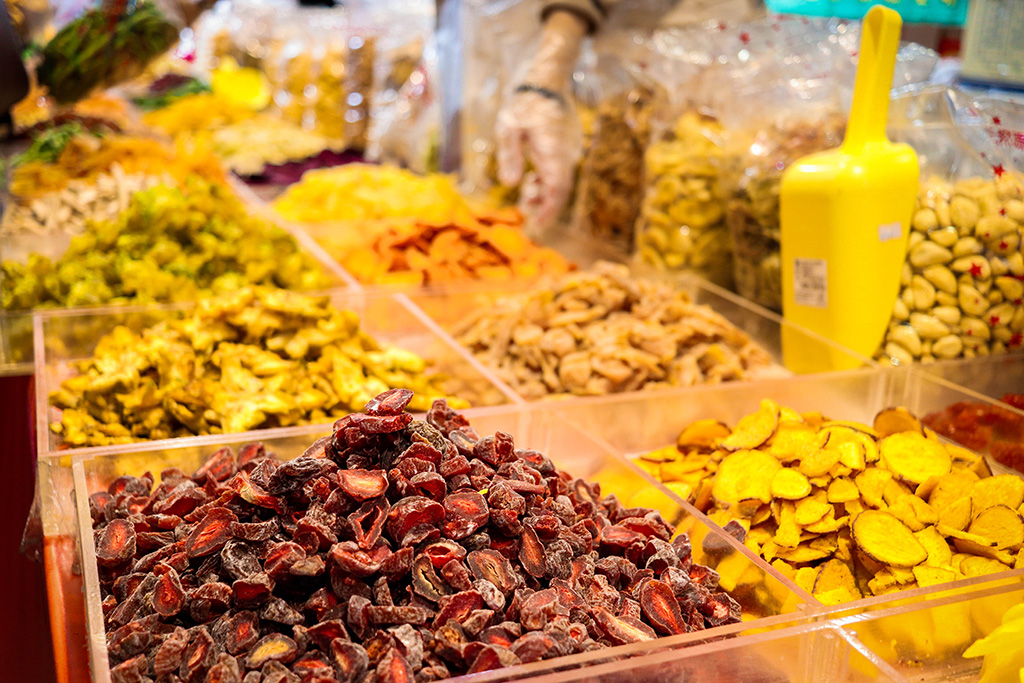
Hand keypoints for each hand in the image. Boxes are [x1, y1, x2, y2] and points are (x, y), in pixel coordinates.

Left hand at [496, 87, 576, 229]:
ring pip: (559, 182)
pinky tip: (531, 180)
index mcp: (554, 151)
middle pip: (559, 190)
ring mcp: (569, 152)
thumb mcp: (508, 127)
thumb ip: (509, 155)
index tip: (537, 225)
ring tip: (525, 193)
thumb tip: (511, 184)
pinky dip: (546, 182)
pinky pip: (559, 173)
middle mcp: (566, 154)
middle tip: (523, 208)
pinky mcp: (566, 150)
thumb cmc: (524, 103)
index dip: (549, 211)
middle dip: (543, 205)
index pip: (558, 189)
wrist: (546, 81)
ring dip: (543, 193)